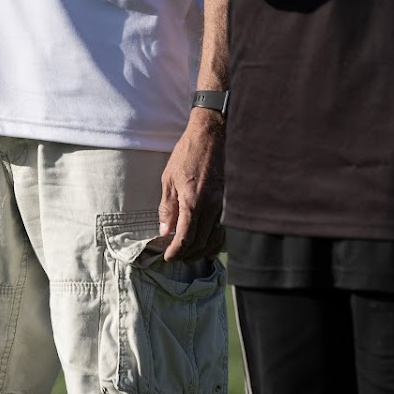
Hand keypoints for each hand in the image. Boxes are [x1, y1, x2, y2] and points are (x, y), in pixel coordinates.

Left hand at [157, 109, 225, 260]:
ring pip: (215, 239)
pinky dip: (216, 241)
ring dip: (202, 251)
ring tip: (190, 255)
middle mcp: (211, 207)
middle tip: (176, 258)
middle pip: (200, 242)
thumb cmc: (187, 154)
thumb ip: (167, 208)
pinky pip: (224, 229)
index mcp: (193, 202)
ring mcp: (222, 205)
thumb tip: (165, 231)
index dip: (176, 251)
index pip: (186, 238)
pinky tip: (208, 245)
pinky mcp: (228, 202)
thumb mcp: (168, 180)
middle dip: (187, 254)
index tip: (168, 257)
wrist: (211, 136)